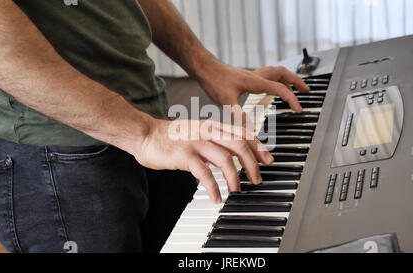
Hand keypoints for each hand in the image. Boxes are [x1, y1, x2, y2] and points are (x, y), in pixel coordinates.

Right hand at [134, 118, 273, 203]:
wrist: (145, 134)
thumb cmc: (170, 137)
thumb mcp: (197, 133)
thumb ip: (213, 141)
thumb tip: (230, 156)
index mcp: (212, 126)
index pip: (242, 134)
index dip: (258, 147)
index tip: (267, 160)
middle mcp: (208, 132)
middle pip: (239, 145)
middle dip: (252, 163)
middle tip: (256, 179)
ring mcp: (196, 143)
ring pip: (226, 159)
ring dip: (235, 177)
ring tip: (237, 191)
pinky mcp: (185, 156)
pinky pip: (205, 173)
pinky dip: (214, 187)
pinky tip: (216, 197)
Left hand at [197, 62, 309, 112]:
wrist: (205, 68)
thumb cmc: (214, 81)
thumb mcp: (225, 101)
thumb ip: (237, 115)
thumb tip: (249, 129)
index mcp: (256, 82)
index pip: (280, 89)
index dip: (292, 99)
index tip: (299, 109)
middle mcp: (257, 76)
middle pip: (283, 74)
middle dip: (297, 81)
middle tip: (307, 91)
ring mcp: (253, 75)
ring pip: (277, 72)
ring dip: (289, 78)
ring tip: (296, 87)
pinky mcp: (248, 76)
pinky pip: (268, 75)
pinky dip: (277, 79)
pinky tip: (274, 87)